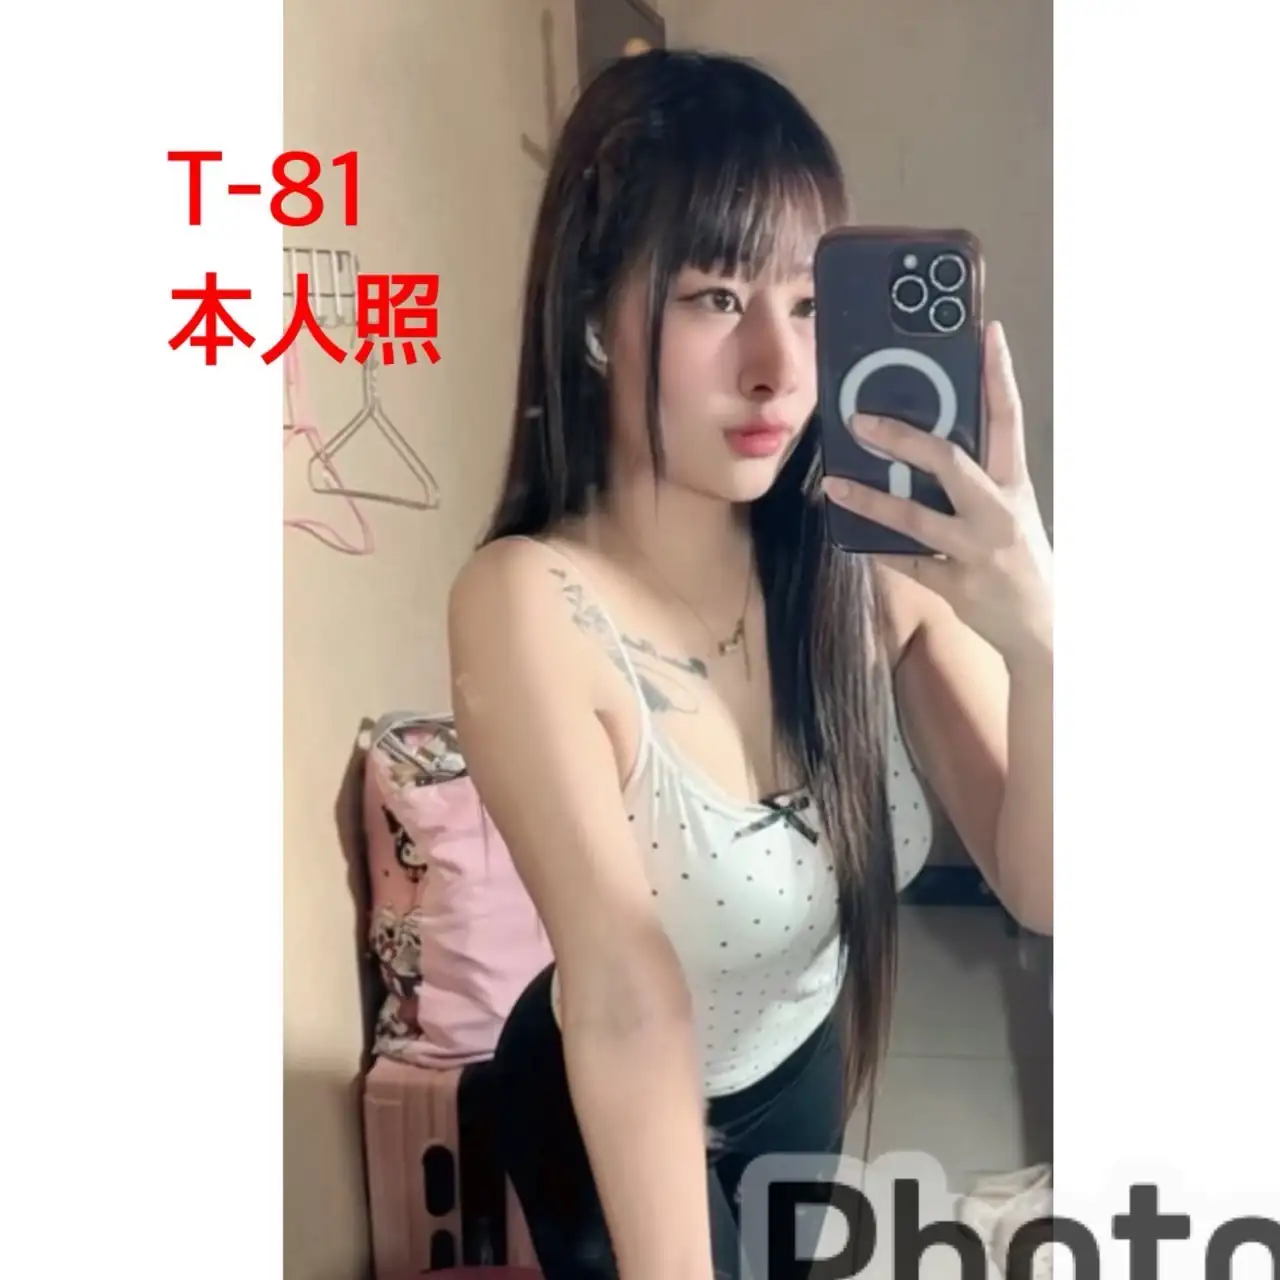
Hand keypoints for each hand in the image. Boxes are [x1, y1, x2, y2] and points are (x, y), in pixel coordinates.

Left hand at [820, 321, 1052, 662]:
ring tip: (833, 485)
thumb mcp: (1013, 510)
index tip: (988, 333)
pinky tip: (849, 535)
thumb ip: (979, 479)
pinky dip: (878, 548)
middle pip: (950, 462)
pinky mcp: (956, 584)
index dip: (999, 375)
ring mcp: (976, 550)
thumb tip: (926, 444)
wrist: (1045, 627)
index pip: (1010, 419)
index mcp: (1016, 485)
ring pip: (915, 517)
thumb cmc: (1022, 558)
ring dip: (870, 499)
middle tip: (861, 419)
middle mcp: (998, 512)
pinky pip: (907, 561)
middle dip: (903, 438)